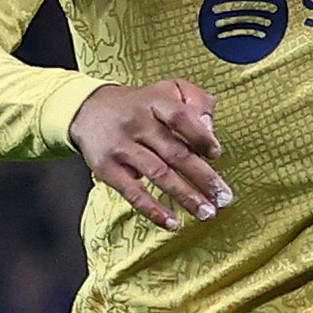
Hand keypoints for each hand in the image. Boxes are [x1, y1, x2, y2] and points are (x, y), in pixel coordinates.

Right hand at [71, 80, 228, 228]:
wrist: (88, 109)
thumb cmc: (141, 104)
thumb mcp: (168, 89)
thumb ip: (196, 100)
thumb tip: (210, 129)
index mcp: (155, 101)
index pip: (180, 117)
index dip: (201, 136)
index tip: (217, 154)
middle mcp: (137, 122)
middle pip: (175, 152)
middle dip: (203, 177)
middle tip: (224, 198)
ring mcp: (121, 146)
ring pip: (158, 174)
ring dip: (185, 197)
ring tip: (207, 213)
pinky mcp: (107, 168)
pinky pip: (133, 192)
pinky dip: (154, 210)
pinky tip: (173, 222)